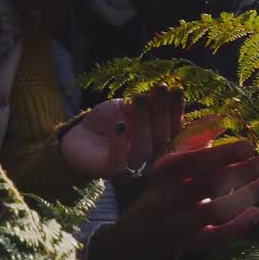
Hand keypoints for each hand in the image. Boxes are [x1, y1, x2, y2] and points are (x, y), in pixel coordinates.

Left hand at [60, 84, 183, 178]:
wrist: (81, 135)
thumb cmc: (109, 120)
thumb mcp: (128, 106)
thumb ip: (146, 104)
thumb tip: (165, 92)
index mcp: (158, 139)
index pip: (174, 126)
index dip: (177, 109)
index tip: (177, 88)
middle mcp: (150, 155)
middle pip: (162, 137)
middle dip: (162, 111)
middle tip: (159, 88)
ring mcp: (131, 166)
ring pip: (144, 150)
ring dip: (143, 123)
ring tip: (139, 98)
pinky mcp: (110, 171)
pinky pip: (118, 162)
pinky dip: (119, 144)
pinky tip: (119, 125)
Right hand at [124, 139, 258, 251]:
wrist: (143, 231)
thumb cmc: (168, 187)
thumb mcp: (176, 162)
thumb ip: (198, 141)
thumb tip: (221, 119)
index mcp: (164, 171)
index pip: (195, 161)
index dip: (223, 153)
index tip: (249, 146)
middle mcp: (168, 197)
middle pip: (208, 183)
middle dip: (240, 171)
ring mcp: (178, 222)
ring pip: (214, 210)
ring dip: (245, 196)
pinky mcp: (190, 243)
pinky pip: (216, 236)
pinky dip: (237, 226)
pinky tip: (257, 212)